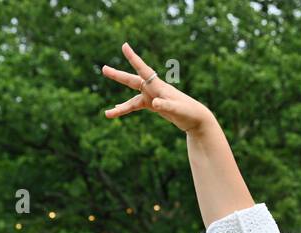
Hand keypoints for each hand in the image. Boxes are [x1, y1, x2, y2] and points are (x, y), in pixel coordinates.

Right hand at [101, 43, 217, 133]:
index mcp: (159, 86)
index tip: (124, 46)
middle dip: (118, 76)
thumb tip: (154, 104)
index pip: (143, 69)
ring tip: (107, 114)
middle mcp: (154, 89)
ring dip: (121, 107)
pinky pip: (136, 106)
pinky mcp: (154, 105)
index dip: (133, 58)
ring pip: (132, 100)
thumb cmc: (189, 112)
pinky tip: (116, 112)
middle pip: (132, 81)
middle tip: (103, 69)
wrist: (197, 119)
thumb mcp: (177, 110)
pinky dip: (126, 109)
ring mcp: (153, 97)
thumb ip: (166, 106)